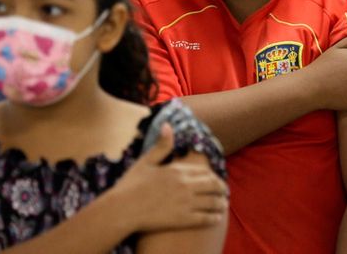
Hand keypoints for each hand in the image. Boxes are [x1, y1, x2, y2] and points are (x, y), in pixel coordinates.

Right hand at [110, 124, 226, 232]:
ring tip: (222, 204)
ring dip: (221, 203)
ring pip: (212, 202)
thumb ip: (161, 145)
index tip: (216, 179)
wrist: (122, 210)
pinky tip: (216, 217)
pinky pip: (205, 218)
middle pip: (213, 185)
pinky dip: (214, 217)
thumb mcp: (145, 161)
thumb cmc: (130, 185)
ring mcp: (185, 203)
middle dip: (221, 189)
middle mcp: (185, 185)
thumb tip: (168, 125)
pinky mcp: (183, 219)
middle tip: (224, 192)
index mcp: (177, 170)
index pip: (204, 171)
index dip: (213, 176)